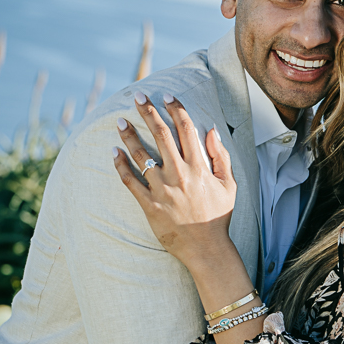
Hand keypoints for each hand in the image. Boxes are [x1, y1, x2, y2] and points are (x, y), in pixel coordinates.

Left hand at [113, 93, 235, 268]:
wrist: (205, 247)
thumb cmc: (219, 216)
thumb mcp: (229, 184)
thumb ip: (221, 156)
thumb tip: (210, 130)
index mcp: (199, 167)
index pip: (186, 129)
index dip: (176, 109)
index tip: (167, 95)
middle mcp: (180, 174)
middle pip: (161, 136)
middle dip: (148, 112)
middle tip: (137, 96)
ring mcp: (162, 189)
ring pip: (142, 156)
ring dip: (130, 136)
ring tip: (119, 121)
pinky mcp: (149, 205)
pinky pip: (130, 181)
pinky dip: (120, 166)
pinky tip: (113, 152)